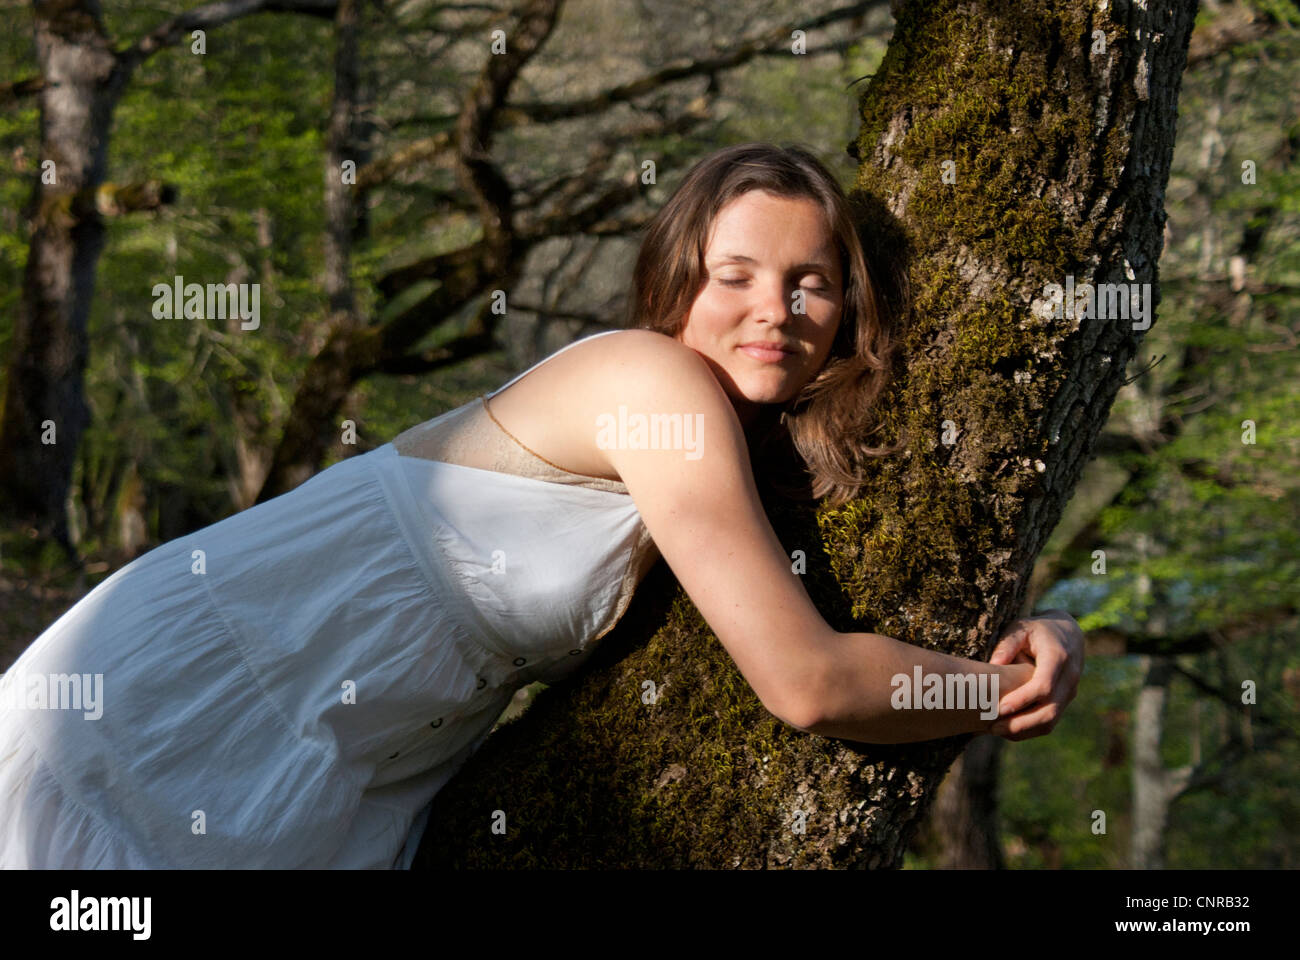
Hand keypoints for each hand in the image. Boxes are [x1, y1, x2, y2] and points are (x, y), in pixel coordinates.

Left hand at [986, 609, 1083, 740]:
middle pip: (1050, 710)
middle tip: (993, 728)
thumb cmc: (1036, 631)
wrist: (1068, 634)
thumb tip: (993, 666)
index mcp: (1058, 657)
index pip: (1044, 685)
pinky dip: (1029, 729)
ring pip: (1051, 721)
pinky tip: (1007, 729)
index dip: (1023, 700)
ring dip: (1024, 731)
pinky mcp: (1065, 701)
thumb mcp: (1020, 628)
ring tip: (996, 731)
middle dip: (1021, 724)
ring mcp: (1070, 691)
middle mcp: (1069, 677)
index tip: (1000, 709)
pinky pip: (1050, 721)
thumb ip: (1007, 644)